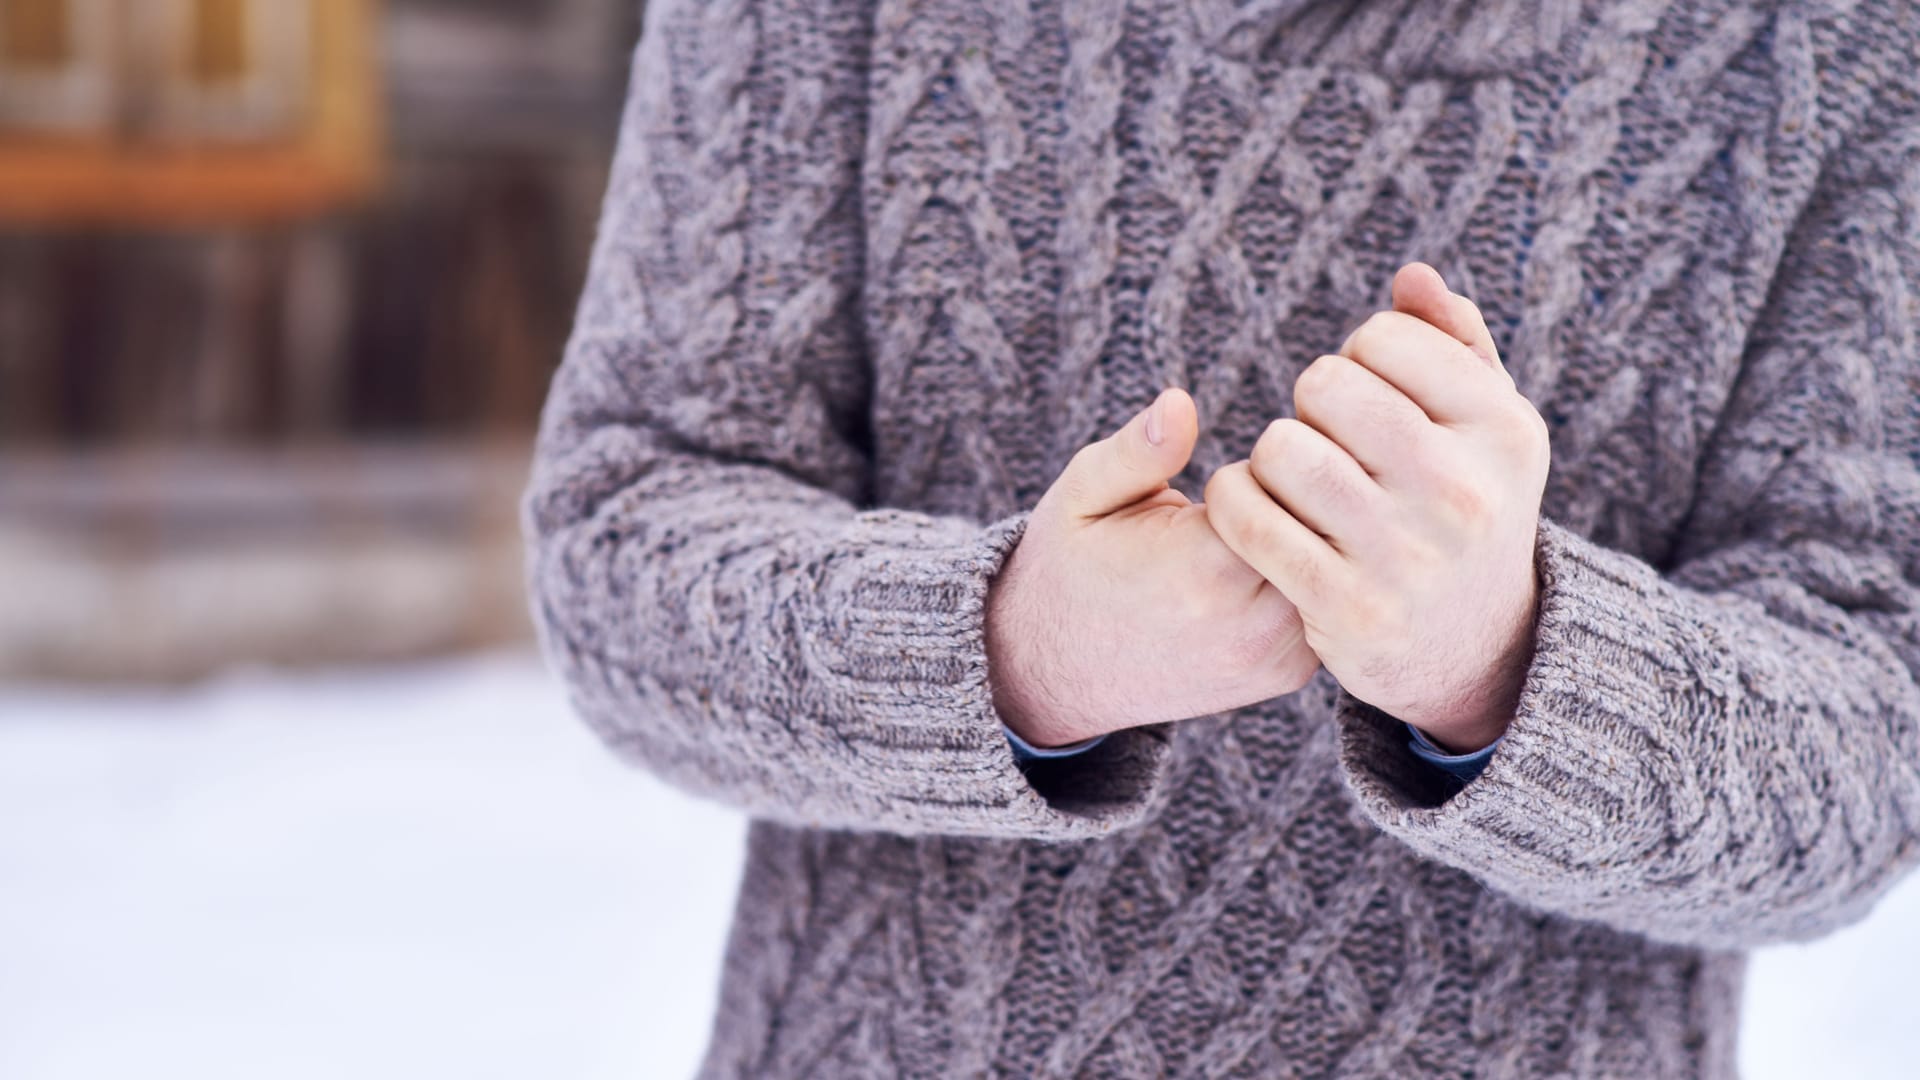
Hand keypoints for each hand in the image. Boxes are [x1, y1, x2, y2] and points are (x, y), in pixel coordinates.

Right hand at [985, 388, 1321, 747]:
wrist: (1058, 672)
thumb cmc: (1072, 566)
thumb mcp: (1084, 494)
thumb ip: (1137, 450)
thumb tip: (1180, 402)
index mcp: (1199, 570)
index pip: (1288, 484)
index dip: (1270, 463)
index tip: (1239, 467)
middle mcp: (1247, 624)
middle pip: (1325, 526)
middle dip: (1299, 499)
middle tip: (1259, 491)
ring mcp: (1272, 658)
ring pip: (1337, 567)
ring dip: (1312, 539)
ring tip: (1261, 527)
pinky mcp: (1287, 675)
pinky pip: (1327, 604)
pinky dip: (1310, 578)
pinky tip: (1268, 566)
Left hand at [1204, 263, 1549, 753]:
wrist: (1471, 647)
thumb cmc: (1463, 505)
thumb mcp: (1485, 427)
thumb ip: (1453, 341)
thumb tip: (1411, 276)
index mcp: (1504, 430)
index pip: (1382, 338)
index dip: (1357, 358)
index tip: (1369, 399)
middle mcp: (1463, 491)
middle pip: (1324, 386)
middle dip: (1311, 405)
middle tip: (1327, 442)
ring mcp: (1405, 555)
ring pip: (1280, 449)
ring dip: (1269, 457)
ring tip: (1294, 479)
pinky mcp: (1345, 607)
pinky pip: (1246, 517)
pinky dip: (1234, 501)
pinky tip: (1253, 509)